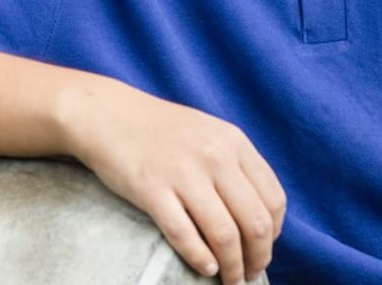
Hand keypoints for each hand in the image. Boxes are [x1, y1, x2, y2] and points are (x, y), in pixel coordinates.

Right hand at [61, 82, 284, 284]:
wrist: (107, 114)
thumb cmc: (159, 129)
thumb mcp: (208, 133)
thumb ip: (235, 165)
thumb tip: (259, 216)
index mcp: (233, 142)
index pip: (273, 199)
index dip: (274, 233)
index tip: (263, 247)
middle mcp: (214, 156)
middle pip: (255, 223)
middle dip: (257, 258)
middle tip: (249, 273)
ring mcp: (182, 173)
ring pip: (224, 235)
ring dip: (232, 267)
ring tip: (229, 279)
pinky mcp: (151, 189)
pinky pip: (185, 235)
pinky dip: (200, 259)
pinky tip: (205, 267)